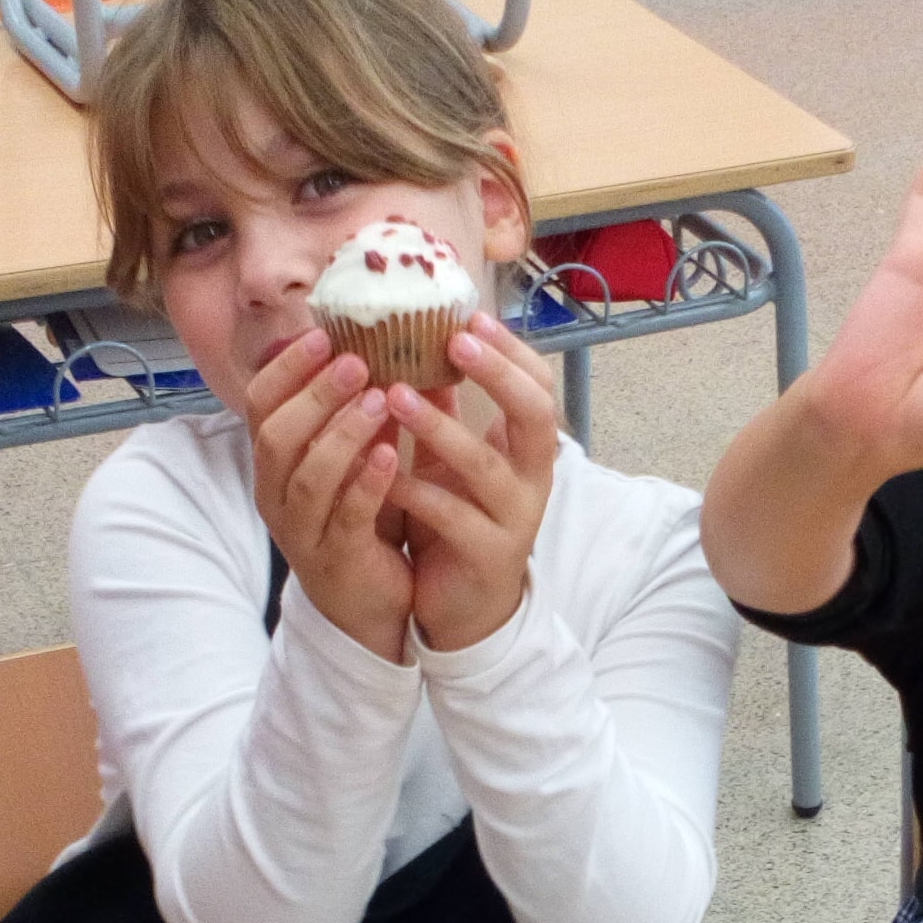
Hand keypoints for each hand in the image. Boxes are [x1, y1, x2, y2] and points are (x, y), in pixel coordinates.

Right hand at [244, 329, 413, 663]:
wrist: (369, 604)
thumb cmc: (360, 518)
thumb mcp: (353, 457)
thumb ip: (359, 409)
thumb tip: (384, 342)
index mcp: (274, 463)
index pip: (260, 405)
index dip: (286, 369)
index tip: (322, 335)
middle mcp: (277, 495)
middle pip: (276, 437)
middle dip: (314, 395)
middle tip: (355, 361)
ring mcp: (303, 531)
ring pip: (308, 478)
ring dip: (342, 434)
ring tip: (380, 401)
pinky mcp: (337, 560)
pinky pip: (345, 519)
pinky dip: (366, 484)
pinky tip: (392, 456)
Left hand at [388, 315, 558, 653]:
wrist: (469, 607)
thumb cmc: (461, 520)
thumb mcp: (456, 460)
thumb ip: (448, 408)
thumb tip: (423, 342)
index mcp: (528, 450)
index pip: (539, 386)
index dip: (512, 351)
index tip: (472, 315)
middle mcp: (532, 479)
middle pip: (535, 415)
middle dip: (498, 374)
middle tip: (455, 339)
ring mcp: (514, 519)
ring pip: (485, 466)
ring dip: (441, 427)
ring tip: (396, 394)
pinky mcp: (486, 555)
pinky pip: (451, 517)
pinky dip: (415, 491)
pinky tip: (383, 469)